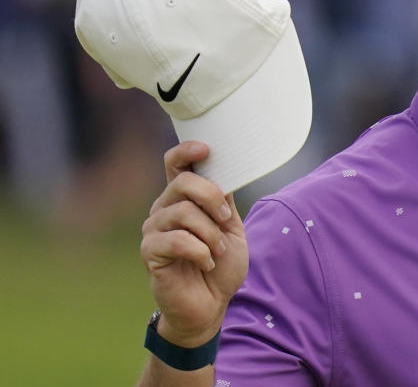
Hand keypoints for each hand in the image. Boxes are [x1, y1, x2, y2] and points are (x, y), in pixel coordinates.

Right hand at [140, 141, 248, 346]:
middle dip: (212, 198)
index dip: (187, 151)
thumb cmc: (220, 264)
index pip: (175, 164)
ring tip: (217, 251)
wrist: (211, 304)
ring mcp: (154, 229)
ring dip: (211, 233)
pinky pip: (177, 240)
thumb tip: (225, 169)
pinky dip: (201, 252)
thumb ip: (224, 199)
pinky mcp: (150, 252)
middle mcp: (164, 208)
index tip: (206, 149)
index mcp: (183, 198)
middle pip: (184, 182)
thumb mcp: (231, 227)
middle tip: (226, 221)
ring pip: (183, 212)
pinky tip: (206, 262)